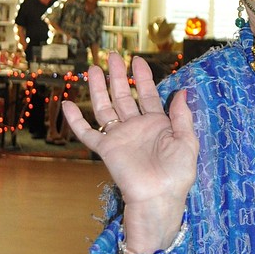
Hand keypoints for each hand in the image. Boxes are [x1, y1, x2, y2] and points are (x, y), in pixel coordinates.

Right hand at [63, 53, 198, 252]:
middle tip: (112, 56)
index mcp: (157, 124)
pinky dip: (76, 120)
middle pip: (124, 96)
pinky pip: (87, 133)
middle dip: (118, 76)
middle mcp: (136, 127)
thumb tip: (182, 91)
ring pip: (105, 107)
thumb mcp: (187, 141)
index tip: (137, 60)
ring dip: (98, 89)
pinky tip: (67, 104)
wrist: (159, 197)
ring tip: (92, 69)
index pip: (148, 94)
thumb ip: (182, 116)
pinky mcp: (106, 149)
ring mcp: (120, 137)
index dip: (143, 77)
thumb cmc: (177, 173)